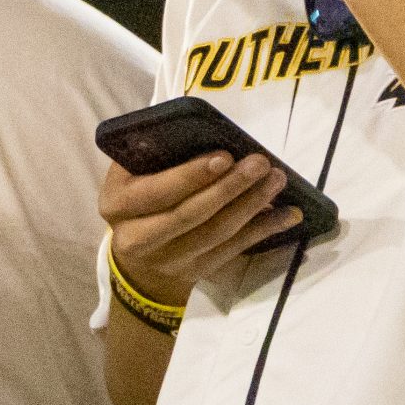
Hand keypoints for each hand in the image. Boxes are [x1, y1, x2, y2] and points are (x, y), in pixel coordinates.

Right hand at [100, 149, 299, 306]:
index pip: (156, 192)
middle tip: (260, 164)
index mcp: (117, 205)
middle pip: (190, 214)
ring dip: (251, 206)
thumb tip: (194, 131)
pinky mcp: (196, 273)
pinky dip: (263, 231)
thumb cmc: (136, 200)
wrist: (136, 261)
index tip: (224, 156)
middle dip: (229, 187)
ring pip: (216, 233)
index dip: (191, 176)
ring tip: (277, 180)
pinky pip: (234, 250)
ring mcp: (169, 260)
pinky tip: (287, 214)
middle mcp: (137, 238)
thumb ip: (148, 156)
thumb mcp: (128, 175)